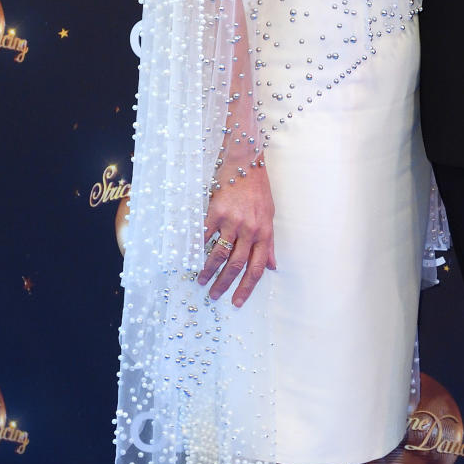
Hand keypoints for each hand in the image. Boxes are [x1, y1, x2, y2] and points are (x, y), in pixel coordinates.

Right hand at [198, 161, 276, 306]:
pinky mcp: (216, 212)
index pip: (257, 267)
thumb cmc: (258, 189)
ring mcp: (232, 221)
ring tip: (201, 281)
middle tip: (215, 296)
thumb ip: (269, 242)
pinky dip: (197, 250)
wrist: (246, 162)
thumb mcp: (270, 215)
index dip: (247, 288)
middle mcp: (250, 229)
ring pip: (219, 254)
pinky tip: (191, 259)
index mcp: (264, 232)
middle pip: (236, 265)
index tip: (237, 302)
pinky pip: (205, 236)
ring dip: (209, 271)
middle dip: (225, 284)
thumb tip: (272, 265)